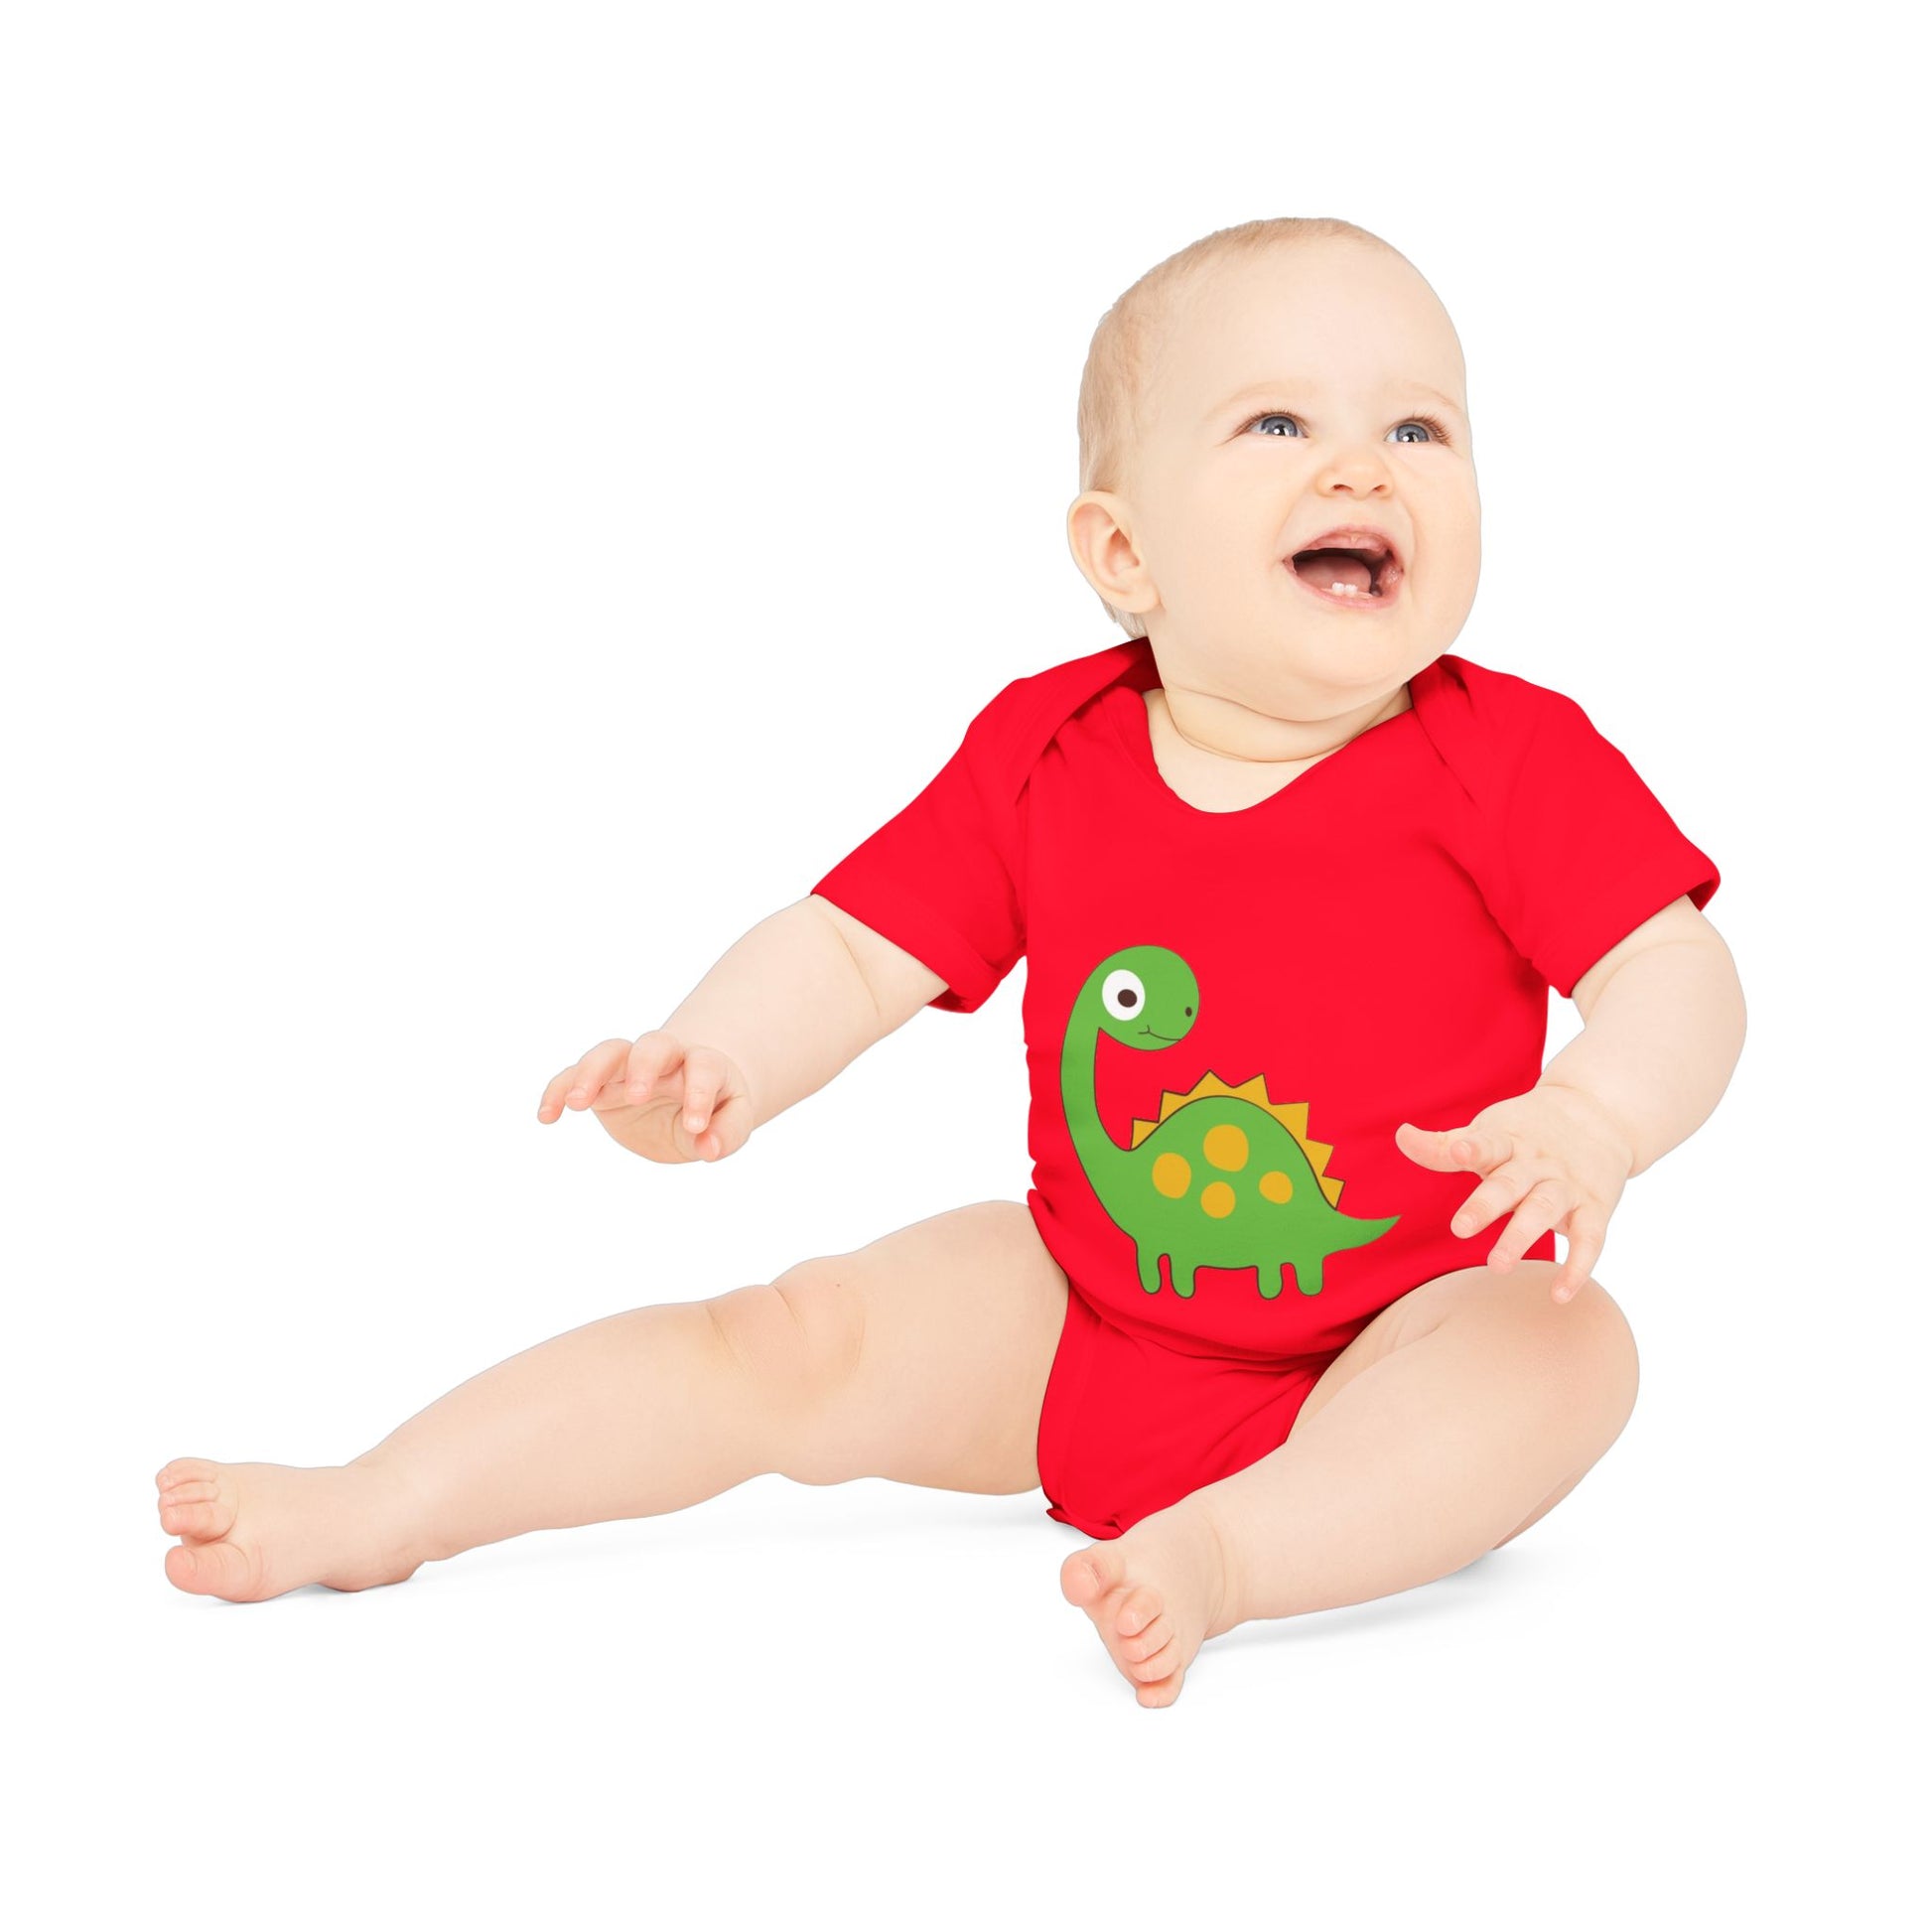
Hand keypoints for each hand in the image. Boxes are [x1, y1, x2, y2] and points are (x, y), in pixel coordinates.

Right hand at [536, 1030, 753, 1164]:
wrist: (687, 1102)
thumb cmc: (715, 1110)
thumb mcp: (731, 1122)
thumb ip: (727, 1132)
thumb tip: (709, 1148)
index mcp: (704, 1064)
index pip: (703, 1067)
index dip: (699, 1093)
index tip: (695, 1127)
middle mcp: (666, 1059)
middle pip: (654, 1045)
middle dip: (643, 1066)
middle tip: (637, 1095)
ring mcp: (630, 1067)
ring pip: (609, 1052)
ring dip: (592, 1072)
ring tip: (579, 1103)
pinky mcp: (602, 1083)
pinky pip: (574, 1076)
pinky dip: (558, 1090)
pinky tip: (546, 1116)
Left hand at [1393, 1084, 1635, 1302]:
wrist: (1599, 1115)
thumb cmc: (1526, 1131)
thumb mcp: (1489, 1132)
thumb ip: (1444, 1147)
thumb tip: (1401, 1135)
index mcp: (1508, 1141)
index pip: (1488, 1143)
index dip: (1473, 1147)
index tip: (1459, 1151)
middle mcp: (1537, 1163)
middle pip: (1511, 1182)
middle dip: (1487, 1204)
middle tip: (1460, 1228)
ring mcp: (1566, 1185)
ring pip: (1545, 1209)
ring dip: (1522, 1236)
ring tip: (1497, 1265)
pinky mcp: (1595, 1208)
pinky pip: (1590, 1239)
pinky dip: (1578, 1267)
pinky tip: (1559, 1295)